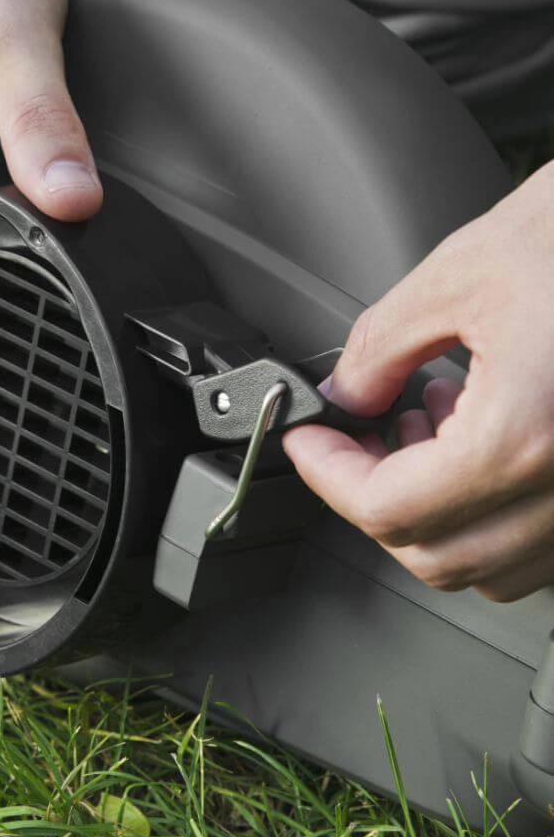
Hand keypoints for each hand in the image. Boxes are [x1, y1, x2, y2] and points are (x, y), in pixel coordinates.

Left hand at [283, 160, 553, 601]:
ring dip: (429, 510)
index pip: (388, 508)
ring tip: (419, 427)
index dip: (326, 474)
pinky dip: (484, 510)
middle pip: (434, 554)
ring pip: (489, 565)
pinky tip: (477, 437)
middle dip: (371, 497)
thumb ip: (381, 346)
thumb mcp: (464, 270)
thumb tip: (345, 393)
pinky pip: (538, 546)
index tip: (307, 440)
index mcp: (529, 436)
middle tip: (351, 440)